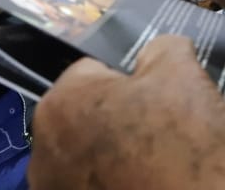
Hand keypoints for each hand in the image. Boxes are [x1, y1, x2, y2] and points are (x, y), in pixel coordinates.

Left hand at [29, 35, 224, 189]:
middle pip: (86, 113)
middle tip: (160, 128)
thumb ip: (163, 48)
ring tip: (153, 163)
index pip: (94, 70)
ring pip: (86, 153)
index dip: (132, 79)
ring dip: (111, 153)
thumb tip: (156, 50)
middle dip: (117, 115)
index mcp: (61, 102)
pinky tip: (144, 184)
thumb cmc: (182, 143)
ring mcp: (53, 189)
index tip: (159, 96)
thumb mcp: (183, 73)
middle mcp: (41, 149)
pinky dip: (112, 184)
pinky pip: (92, 185)